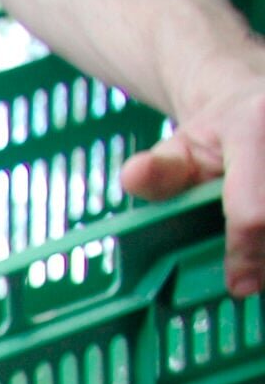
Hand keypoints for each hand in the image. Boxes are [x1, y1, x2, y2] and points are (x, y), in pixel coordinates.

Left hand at [122, 65, 264, 294]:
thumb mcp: (176, 151)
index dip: (247, 253)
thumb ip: (157, 173)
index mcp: (254, 125)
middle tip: (255, 277)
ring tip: (261, 256)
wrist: (254, 97)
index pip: (255, 210)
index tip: (240, 286)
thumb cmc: (213, 135)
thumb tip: (131, 177)